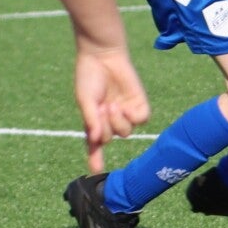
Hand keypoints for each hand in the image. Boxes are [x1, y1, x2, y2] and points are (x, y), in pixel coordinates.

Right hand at [74, 47, 149, 174]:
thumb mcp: (85, 101)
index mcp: (95, 120)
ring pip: (126, 132)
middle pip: (111, 138)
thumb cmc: (89, 77)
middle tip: (101, 109)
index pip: (95, 144)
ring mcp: (125, 112)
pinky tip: (125, 106)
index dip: (95, 159)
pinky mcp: (139, 104)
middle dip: (105, 127)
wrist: (102, 55)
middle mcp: (110, 119)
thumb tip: (97, 139)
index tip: (95, 172)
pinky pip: (141, 120)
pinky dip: (133, 117)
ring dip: (117, 122)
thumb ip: (91, 120)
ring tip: (111, 105)